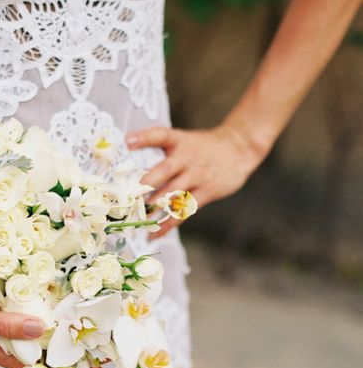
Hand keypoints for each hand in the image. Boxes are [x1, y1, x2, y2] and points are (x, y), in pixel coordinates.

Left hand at [126, 123, 265, 237]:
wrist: (239, 149)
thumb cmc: (203, 148)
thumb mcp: (185, 140)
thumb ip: (163, 151)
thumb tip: (132, 166)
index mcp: (179, 141)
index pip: (160, 135)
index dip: (144, 138)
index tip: (128, 142)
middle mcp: (188, 157)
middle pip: (165, 170)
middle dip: (146, 184)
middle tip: (130, 196)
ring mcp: (197, 175)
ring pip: (173, 193)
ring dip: (154, 208)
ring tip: (137, 219)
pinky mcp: (207, 192)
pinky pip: (184, 211)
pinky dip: (167, 224)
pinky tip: (154, 232)